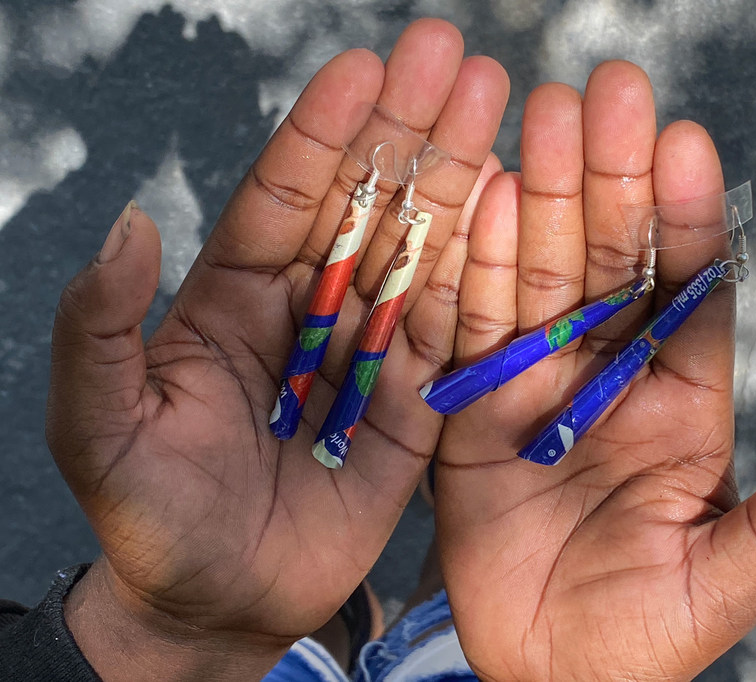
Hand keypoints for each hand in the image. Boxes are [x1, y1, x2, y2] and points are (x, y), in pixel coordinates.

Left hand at [45, 19, 508, 680]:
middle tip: (455, 58)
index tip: (364, 68)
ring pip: (420, 251)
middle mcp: (312, 308)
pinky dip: (484, 274)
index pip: (285, 195)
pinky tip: (515, 209)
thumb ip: (103, 327)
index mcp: (235, 296)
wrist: (219, 605)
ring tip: (500, 106)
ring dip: (458, 180)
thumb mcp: (99, 425)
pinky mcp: (418, 404)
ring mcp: (372, 352)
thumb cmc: (150, 515)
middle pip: (367, 204)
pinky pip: (453, 332)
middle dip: (409, 130)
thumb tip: (131, 223)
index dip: (323, 133)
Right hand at [435, 62, 755, 680]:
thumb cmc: (644, 636)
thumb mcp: (728, 579)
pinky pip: (472, 328)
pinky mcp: (473, 407)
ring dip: (536, 196)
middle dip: (607, 178)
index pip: (691, 294)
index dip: (689, 221)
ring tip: (537, 118)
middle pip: (610, 262)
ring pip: (539, 275)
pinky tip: (474, 197)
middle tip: (604, 94)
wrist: (545, 676)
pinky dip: (472, 266)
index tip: (684, 144)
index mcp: (684, 404)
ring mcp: (537, 384)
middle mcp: (610, 376)